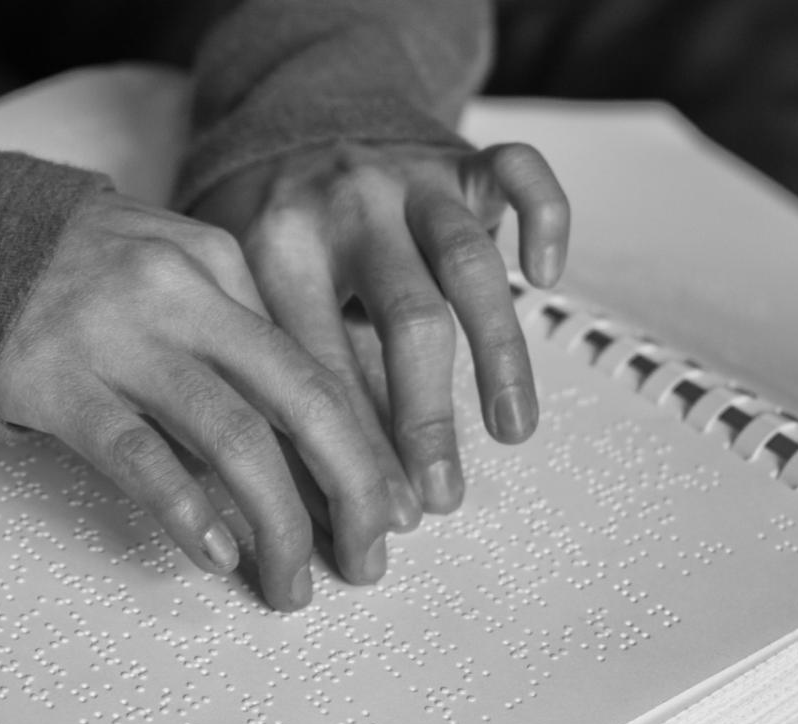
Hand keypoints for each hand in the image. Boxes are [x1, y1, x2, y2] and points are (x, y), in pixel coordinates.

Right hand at [0, 192, 390, 610]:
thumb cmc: (83, 278)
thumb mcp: (174, 273)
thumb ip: (239, 334)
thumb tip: (318, 440)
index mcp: (221, 262)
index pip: (317, 366)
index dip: (366, 448)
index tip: (390, 509)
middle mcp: (181, 291)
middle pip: (302, 397)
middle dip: (353, 487)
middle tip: (369, 556)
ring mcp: (117, 333)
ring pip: (231, 436)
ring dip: (277, 522)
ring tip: (290, 582)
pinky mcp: (54, 378)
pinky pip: (136, 455)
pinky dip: (186, 510)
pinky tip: (216, 553)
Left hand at [192, 142, 569, 528]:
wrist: (285, 129)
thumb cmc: (268, 237)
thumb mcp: (251, 298)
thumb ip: (287, 379)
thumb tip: (330, 508)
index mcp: (276, 249)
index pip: (324, 365)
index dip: (357, 450)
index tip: (381, 519)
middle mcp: (346, 208)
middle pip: (406, 321)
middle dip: (426, 420)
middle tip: (441, 497)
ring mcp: (408, 177)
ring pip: (470, 264)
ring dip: (500, 355)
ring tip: (512, 431)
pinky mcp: (459, 158)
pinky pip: (519, 173)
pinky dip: (546, 220)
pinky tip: (546, 277)